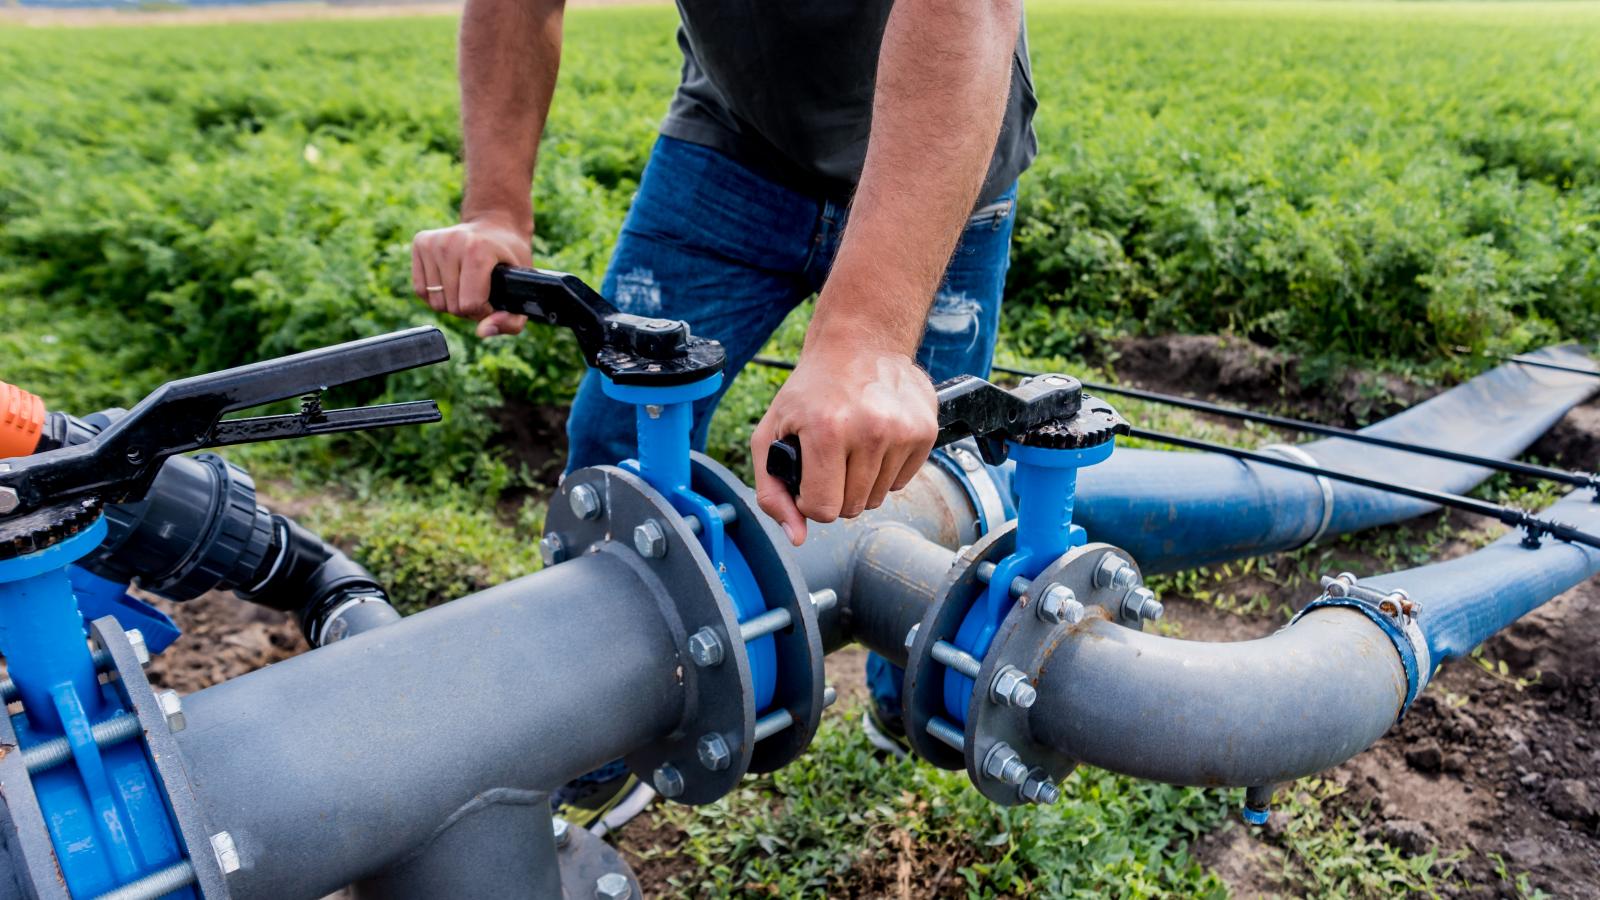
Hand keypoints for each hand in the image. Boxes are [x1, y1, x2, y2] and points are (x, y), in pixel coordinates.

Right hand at [411, 215, 532, 336]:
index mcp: (478, 251)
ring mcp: (433, 242)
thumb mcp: (522, 291)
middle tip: (480, 290)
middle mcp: (451, 243)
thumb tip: (482, 333)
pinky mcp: (420, 242)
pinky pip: (420, 290)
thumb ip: (510, 321)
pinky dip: (436, 294)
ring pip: (435, 302)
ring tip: (466, 284)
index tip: (493, 299)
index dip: (484, 311)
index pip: (470, 305)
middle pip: (452, 306)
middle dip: (468, 307)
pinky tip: (451, 281)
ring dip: (452, 302)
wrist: (495, 224)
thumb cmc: (510, 260)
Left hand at [751, 338, 937, 545]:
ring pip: (878, 498)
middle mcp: (870, 429)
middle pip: (853, 508)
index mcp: (827, 429)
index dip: (810, 500)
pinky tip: (874, 440)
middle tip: (829, 456)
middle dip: (836, 491)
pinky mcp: (926, 430)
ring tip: (852, 444)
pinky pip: (902, 482)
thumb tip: (797, 536)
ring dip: (861, 481)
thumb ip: (772, 492)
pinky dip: (885, 470)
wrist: (859, 343)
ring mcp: (903, 429)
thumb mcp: (770, 434)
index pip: (823, 509)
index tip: (808, 477)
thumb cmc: (811, 391)